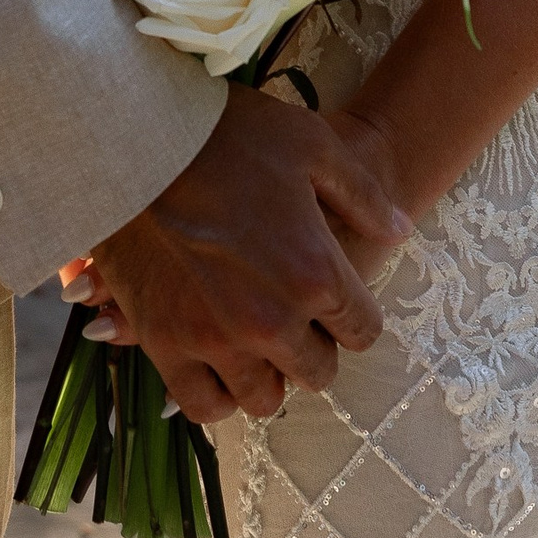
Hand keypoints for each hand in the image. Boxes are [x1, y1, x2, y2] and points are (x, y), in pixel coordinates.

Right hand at [65, 94, 408, 427]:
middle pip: (316, 372)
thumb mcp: (311, 143)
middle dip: (313, 344)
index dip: (353, 312)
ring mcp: (215, 339)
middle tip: (292, 310)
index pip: (362, 331)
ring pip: (264, 398)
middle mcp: (271, 321)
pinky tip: (216, 359)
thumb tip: (401, 230)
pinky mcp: (164, 343)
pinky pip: (204, 405)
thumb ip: (363, 196)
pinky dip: (216, 392)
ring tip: (254, 337)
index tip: (334, 294)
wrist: (136, 137)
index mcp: (315, 273)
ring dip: (267, 373)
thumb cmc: (228, 133)